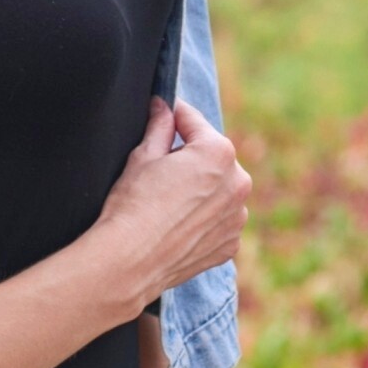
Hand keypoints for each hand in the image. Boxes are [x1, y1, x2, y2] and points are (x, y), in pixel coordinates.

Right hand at [96, 95, 250, 313]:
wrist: (129, 261)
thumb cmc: (133, 204)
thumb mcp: (142, 156)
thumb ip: (159, 125)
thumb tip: (162, 106)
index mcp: (218, 152)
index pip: (194, 123)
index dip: (174, 117)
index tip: (163, 113)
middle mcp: (238, 182)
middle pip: (212, 157)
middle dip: (191, 157)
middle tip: (161, 167)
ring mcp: (237, 217)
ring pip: (219, 191)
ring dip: (202, 189)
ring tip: (169, 202)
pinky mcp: (230, 244)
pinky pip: (219, 222)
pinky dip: (203, 220)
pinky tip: (177, 225)